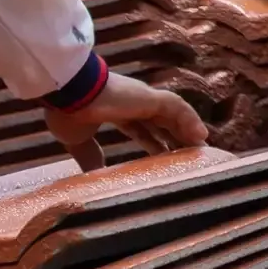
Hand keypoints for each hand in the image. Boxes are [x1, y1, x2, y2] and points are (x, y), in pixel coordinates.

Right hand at [42, 72, 208, 171]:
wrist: (68, 94)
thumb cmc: (67, 112)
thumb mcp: (78, 140)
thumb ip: (88, 155)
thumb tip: (91, 174)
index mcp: (114, 110)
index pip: (140, 127)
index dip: (152, 142)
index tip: (162, 158)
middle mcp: (131, 102)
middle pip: (160, 122)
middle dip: (174, 138)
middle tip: (189, 157)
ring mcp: (141, 98)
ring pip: (172, 114)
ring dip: (186, 130)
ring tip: (201, 148)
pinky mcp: (148, 97)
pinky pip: (177, 107)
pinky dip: (190, 120)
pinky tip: (200, 136)